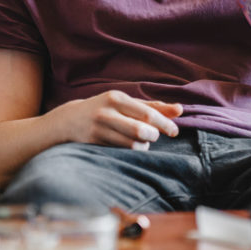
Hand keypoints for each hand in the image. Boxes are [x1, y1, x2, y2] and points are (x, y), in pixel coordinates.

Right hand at [60, 90, 182, 149]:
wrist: (70, 119)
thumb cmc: (106, 109)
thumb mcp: (126, 103)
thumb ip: (153, 107)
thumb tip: (180, 110)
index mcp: (117, 98)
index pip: (148, 114)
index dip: (165, 124)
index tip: (174, 132)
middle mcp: (106, 112)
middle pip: (141, 131)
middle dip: (152, 136)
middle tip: (152, 136)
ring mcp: (98, 128)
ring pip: (132, 145)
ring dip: (142, 146)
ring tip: (140, 141)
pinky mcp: (94, 143)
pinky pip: (121, 152)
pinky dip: (130, 151)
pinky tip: (127, 146)